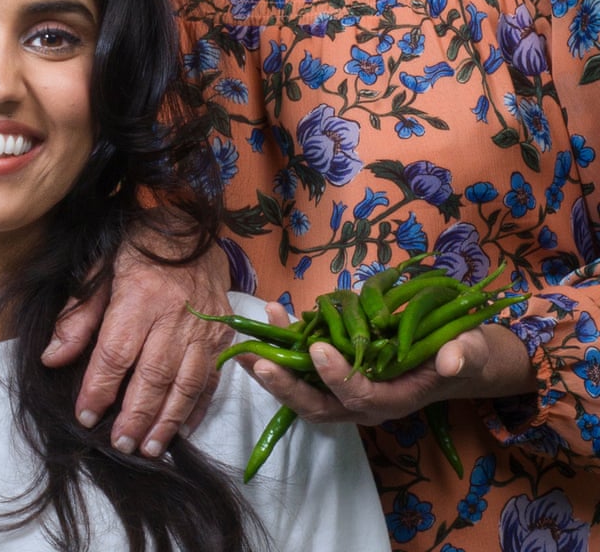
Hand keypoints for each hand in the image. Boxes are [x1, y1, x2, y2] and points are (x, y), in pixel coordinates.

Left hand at [42, 232, 231, 456]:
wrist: (192, 226)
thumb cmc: (138, 245)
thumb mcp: (100, 266)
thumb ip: (78, 314)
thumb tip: (52, 357)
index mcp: (140, 293)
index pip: (116, 352)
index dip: (99, 388)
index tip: (85, 416)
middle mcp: (175, 313)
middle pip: (153, 374)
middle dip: (136, 415)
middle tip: (121, 444)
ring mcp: (204, 325)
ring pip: (186, 382)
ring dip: (167, 420)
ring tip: (149, 448)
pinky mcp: (223, 332)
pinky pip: (212, 377)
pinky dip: (197, 406)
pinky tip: (181, 428)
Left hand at [244, 300, 537, 425]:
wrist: (456, 356)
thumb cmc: (464, 353)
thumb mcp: (473, 351)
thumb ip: (466, 356)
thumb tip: (453, 360)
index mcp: (395, 401)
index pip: (361, 398)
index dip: (338, 377)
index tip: (318, 349)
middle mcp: (364, 401)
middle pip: (319, 406)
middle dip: (287, 387)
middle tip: (259, 362)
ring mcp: (345, 388)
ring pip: (303, 389)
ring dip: (274, 367)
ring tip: (246, 342)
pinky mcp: (334, 370)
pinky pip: (303, 362)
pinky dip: (284, 341)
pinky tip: (271, 312)